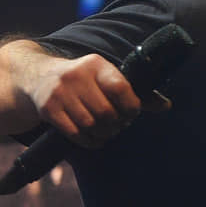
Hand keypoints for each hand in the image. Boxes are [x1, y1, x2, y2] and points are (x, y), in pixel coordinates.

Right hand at [27, 54, 170, 147]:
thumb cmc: (85, 80)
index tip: (131, 114)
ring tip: (107, 132)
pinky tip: (94, 139)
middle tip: (119, 126)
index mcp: (96, 64)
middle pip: (106, 112)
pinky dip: (89, 141)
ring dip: (104, 134)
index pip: (121, 89)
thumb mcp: (106, 78)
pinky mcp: (48, 110)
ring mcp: (60, 93)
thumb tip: (166, 106)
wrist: (39, 76)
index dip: (132, 107)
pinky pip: (74, 133)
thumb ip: (136, 92)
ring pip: (90, 125)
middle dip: (117, 124)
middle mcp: (76, 76)